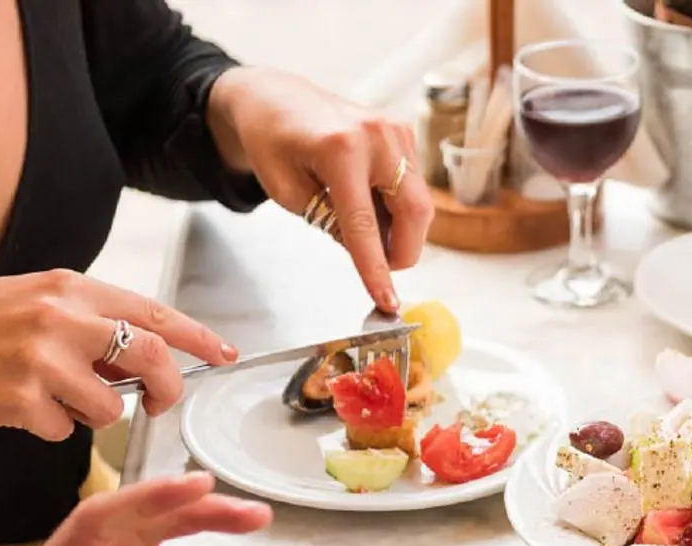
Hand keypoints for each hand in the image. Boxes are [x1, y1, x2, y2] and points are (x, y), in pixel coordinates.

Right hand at [0, 270, 237, 438]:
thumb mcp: (37, 302)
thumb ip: (91, 322)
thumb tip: (146, 355)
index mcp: (70, 289)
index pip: (154, 312)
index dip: (198, 337)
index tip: (225, 354)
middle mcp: (61, 318)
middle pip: (150, 357)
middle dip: (168, 387)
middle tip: (162, 403)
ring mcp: (41, 359)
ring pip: (112, 405)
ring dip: (96, 414)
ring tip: (58, 398)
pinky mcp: (22, 400)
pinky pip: (67, 430)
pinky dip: (54, 428)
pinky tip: (23, 409)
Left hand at [207, 67, 433, 312]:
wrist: (274, 97)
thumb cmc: (272, 143)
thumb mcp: (287, 192)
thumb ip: (329, 222)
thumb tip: (370, 249)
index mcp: (340, 149)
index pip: (365, 225)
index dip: (376, 269)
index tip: (388, 302)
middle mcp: (377, 136)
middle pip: (414, 212)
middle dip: (403, 251)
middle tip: (381, 269)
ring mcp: (396, 131)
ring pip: (419, 202)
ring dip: (399, 228)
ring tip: (364, 228)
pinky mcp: (403, 132)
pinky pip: (412, 185)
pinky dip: (396, 206)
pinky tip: (369, 203)